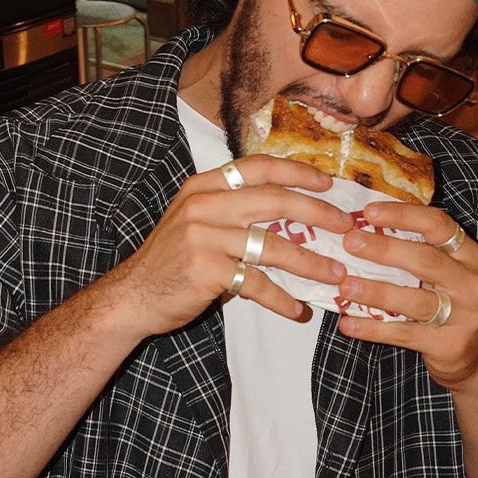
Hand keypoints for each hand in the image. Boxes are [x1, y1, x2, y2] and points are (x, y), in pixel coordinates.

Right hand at [110, 155, 353, 338]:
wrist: (132, 295)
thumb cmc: (171, 259)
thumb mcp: (196, 220)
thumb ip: (233, 210)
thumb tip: (292, 214)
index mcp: (204, 186)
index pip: (257, 168)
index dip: (296, 172)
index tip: (328, 183)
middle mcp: (204, 205)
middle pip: (274, 201)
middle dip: (317, 213)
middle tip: (346, 225)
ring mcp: (204, 237)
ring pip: (273, 246)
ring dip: (310, 262)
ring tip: (336, 274)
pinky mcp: (207, 271)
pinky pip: (256, 283)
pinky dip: (281, 299)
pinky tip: (297, 309)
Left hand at [335, 201, 477, 389]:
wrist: (473, 354)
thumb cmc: (446, 301)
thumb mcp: (441, 270)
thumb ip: (413, 248)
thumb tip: (360, 225)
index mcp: (467, 254)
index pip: (438, 225)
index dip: (403, 215)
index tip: (369, 211)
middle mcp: (469, 282)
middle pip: (426, 260)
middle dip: (385, 249)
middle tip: (350, 242)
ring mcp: (463, 315)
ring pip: (414, 300)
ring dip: (376, 292)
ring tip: (345, 286)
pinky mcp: (448, 344)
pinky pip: (404, 334)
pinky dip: (373, 329)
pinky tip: (347, 323)